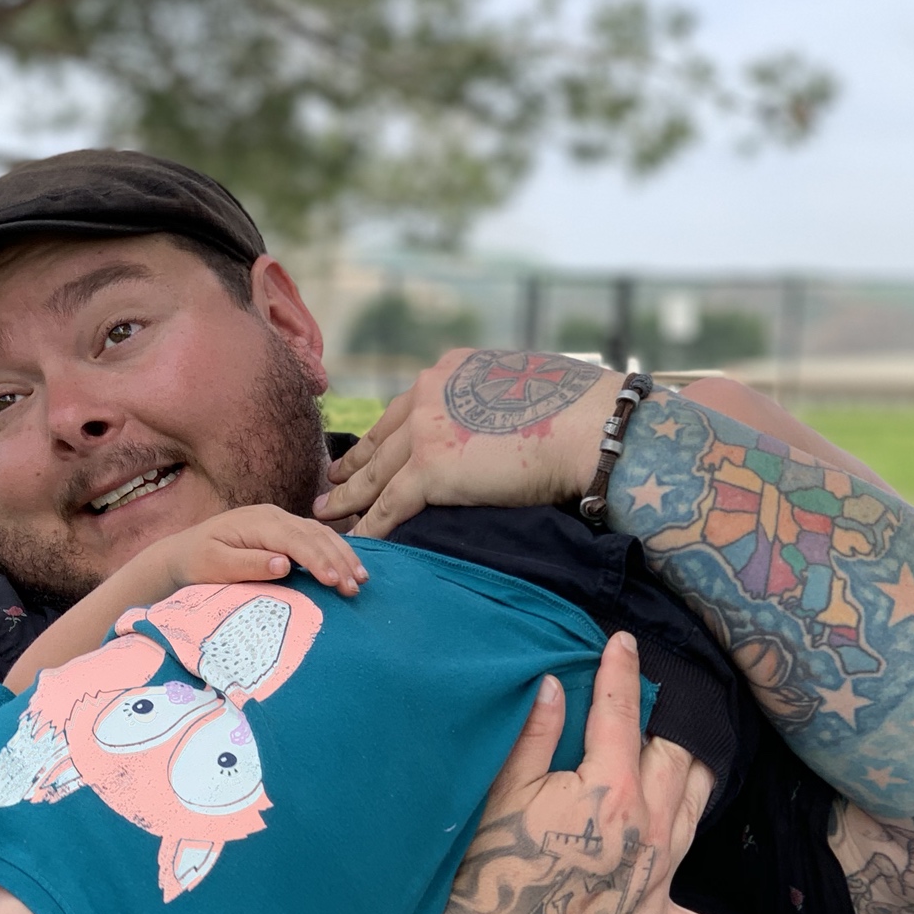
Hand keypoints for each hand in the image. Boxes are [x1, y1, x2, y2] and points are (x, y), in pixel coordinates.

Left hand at [144, 504, 368, 598]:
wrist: (182, 552)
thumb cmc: (196, 562)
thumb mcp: (215, 566)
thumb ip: (248, 564)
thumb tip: (284, 564)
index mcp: (258, 522)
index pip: (296, 540)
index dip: (318, 560)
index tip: (335, 581)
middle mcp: (273, 516)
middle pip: (315, 535)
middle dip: (339, 560)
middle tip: (356, 587)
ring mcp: (280, 521)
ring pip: (320, 534)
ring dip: (342, 556)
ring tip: (360, 580)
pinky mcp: (283, 532)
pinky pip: (315, 538)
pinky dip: (334, 552)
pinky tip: (348, 567)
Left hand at [315, 350, 622, 539]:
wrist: (588, 427)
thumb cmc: (577, 412)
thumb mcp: (523, 388)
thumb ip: (493, 403)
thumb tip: (498, 426)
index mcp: (451, 370)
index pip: (406, 408)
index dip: (384, 435)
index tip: (367, 450)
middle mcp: (429, 391)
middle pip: (380, 439)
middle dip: (352, 465)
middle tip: (330, 483)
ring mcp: (425, 430)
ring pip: (374, 474)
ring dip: (346, 498)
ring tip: (324, 515)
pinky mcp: (430, 469)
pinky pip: (388, 506)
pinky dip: (368, 527)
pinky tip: (354, 542)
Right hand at [444, 631, 778, 913]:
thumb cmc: (489, 874)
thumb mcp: (501, 794)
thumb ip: (536, 736)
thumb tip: (557, 684)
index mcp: (613, 792)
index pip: (622, 716)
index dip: (622, 673)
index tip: (624, 643)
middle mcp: (650, 830)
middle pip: (674, 760)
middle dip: (664, 727)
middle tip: (653, 707)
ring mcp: (658, 882)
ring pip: (696, 814)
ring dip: (697, 782)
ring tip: (695, 761)